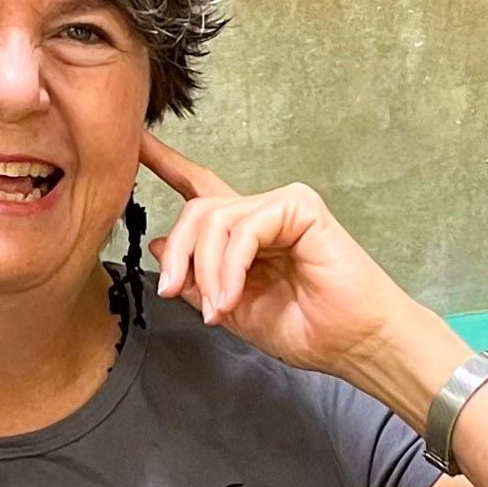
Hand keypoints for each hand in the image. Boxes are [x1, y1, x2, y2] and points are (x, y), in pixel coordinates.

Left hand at [139, 130, 414, 377]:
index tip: (134, 143)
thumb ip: (196, 279)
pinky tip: (234, 296)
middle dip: (179, 253)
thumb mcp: (232, 309)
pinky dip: (231, 266)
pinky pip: (245, 227)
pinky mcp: (300, 207)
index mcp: (245, 235)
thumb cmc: (307, 330)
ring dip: (207, 269)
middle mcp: (261, 214)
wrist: (353, 343)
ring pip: (214, 219)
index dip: (165, 164)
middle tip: (173, 293)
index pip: (199, 189)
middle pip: (196, 210)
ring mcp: (281, 206)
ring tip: (219, 308)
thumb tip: (158, 246)